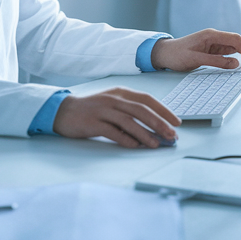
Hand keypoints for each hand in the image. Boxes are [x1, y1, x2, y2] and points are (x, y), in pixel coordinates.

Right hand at [52, 87, 179, 147]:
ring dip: (145, 134)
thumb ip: (131, 113)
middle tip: (172, 135)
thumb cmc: (92, 110)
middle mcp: (113, 98)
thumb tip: (154, 129)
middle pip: (141, 110)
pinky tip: (135, 146)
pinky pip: (113, 132)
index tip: (177, 122)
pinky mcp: (93, 123)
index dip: (164, 110)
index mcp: (121, 92)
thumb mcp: (113, 104)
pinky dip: (126, 139)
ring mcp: (103, 110)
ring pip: (129, 121)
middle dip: (159, 123)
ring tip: (157, 144)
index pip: (147, 99)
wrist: (63, 111)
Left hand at [151, 29, 240, 71]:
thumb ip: (216, 61)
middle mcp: (214, 37)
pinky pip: (228, 52)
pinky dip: (237, 58)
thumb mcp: (195, 60)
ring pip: (235, 47)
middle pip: (238, 41)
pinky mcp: (212, 50)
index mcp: (211, 35)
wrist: (164, 54)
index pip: (235, 39)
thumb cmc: (176, 55)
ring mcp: (214, 43)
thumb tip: (236, 64)